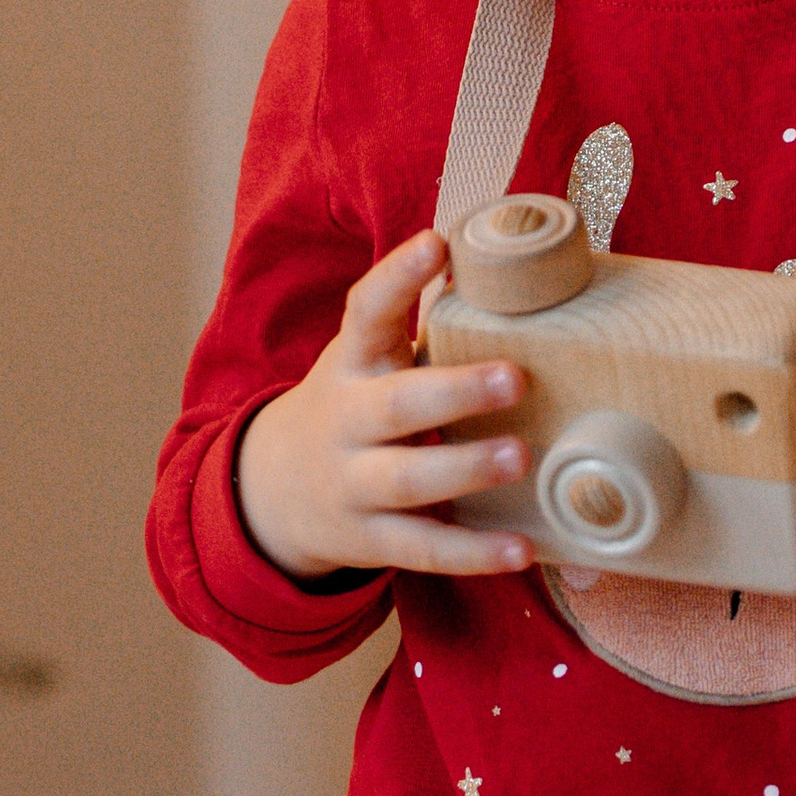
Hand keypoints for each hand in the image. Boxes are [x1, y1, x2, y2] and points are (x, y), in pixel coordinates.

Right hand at [234, 232, 535, 583]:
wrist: (273, 490)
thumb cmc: (354, 406)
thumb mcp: (369, 359)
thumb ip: (425, 325)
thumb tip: (513, 267)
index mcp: (352, 362)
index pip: (365, 311)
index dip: (397, 276)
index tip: (436, 243)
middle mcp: (346, 420)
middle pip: (395, 405)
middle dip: (454, 392)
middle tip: (514, 378)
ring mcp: (353, 484)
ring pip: (408, 479)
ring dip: (466, 468)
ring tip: (522, 456)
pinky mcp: (370, 540)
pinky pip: (424, 548)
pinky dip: (474, 553)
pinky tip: (522, 549)